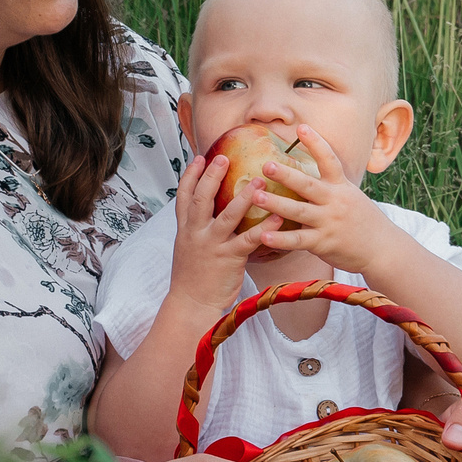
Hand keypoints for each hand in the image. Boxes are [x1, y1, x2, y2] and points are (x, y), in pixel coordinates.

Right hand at [171, 151, 282, 315]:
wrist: (191, 304)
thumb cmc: (193, 278)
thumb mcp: (188, 248)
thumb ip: (197, 229)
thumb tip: (210, 214)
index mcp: (185, 229)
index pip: (183, 196)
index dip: (190, 175)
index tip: (199, 158)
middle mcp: (196, 233)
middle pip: (201, 198)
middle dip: (211, 176)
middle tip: (223, 157)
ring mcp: (211, 245)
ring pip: (227, 215)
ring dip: (244, 197)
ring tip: (259, 180)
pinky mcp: (228, 258)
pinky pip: (249, 239)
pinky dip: (264, 227)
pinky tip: (278, 217)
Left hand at [244, 125, 400, 274]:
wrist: (382, 249)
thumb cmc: (362, 221)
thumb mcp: (351, 196)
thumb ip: (330, 185)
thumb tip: (308, 172)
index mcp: (341, 186)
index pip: (329, 160)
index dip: (316, 143)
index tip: (302, 127)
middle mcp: (335, 201)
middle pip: (308, 185)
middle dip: (286, 175)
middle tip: (266, 165)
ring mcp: (329, 222)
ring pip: (299, 212)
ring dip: (276, 204)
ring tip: (256, 197)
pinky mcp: (323, 243)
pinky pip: (298, 240)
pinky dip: (280, 239)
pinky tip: (262, 236)